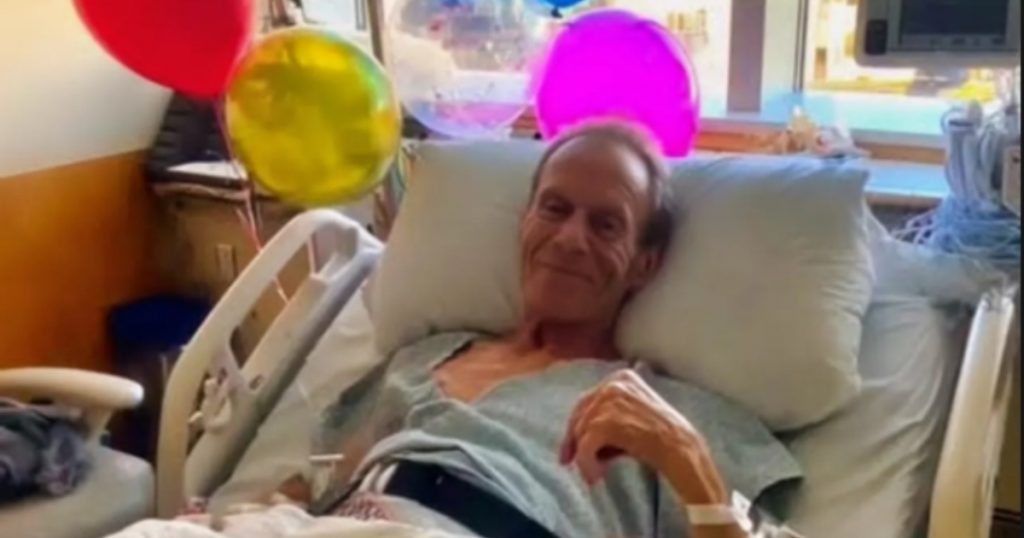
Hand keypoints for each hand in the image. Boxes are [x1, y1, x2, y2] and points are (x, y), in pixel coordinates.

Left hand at [559, 369, 728, 504]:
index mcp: (621, 377)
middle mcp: (613, 384)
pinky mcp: (605, 423)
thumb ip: (608, 413)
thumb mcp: (633, 411)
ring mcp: (608, 402)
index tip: (571, 445)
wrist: (680, 447)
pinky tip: (596, 477)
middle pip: (579, 414)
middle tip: (568, 461)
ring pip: (580, 432)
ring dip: (584, 456)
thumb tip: (575, 437)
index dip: (576, 424)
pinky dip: (586, 464)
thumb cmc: (659, 435)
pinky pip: (584, 447)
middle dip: (572, 440)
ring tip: (597, 471)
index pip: (587, 400)